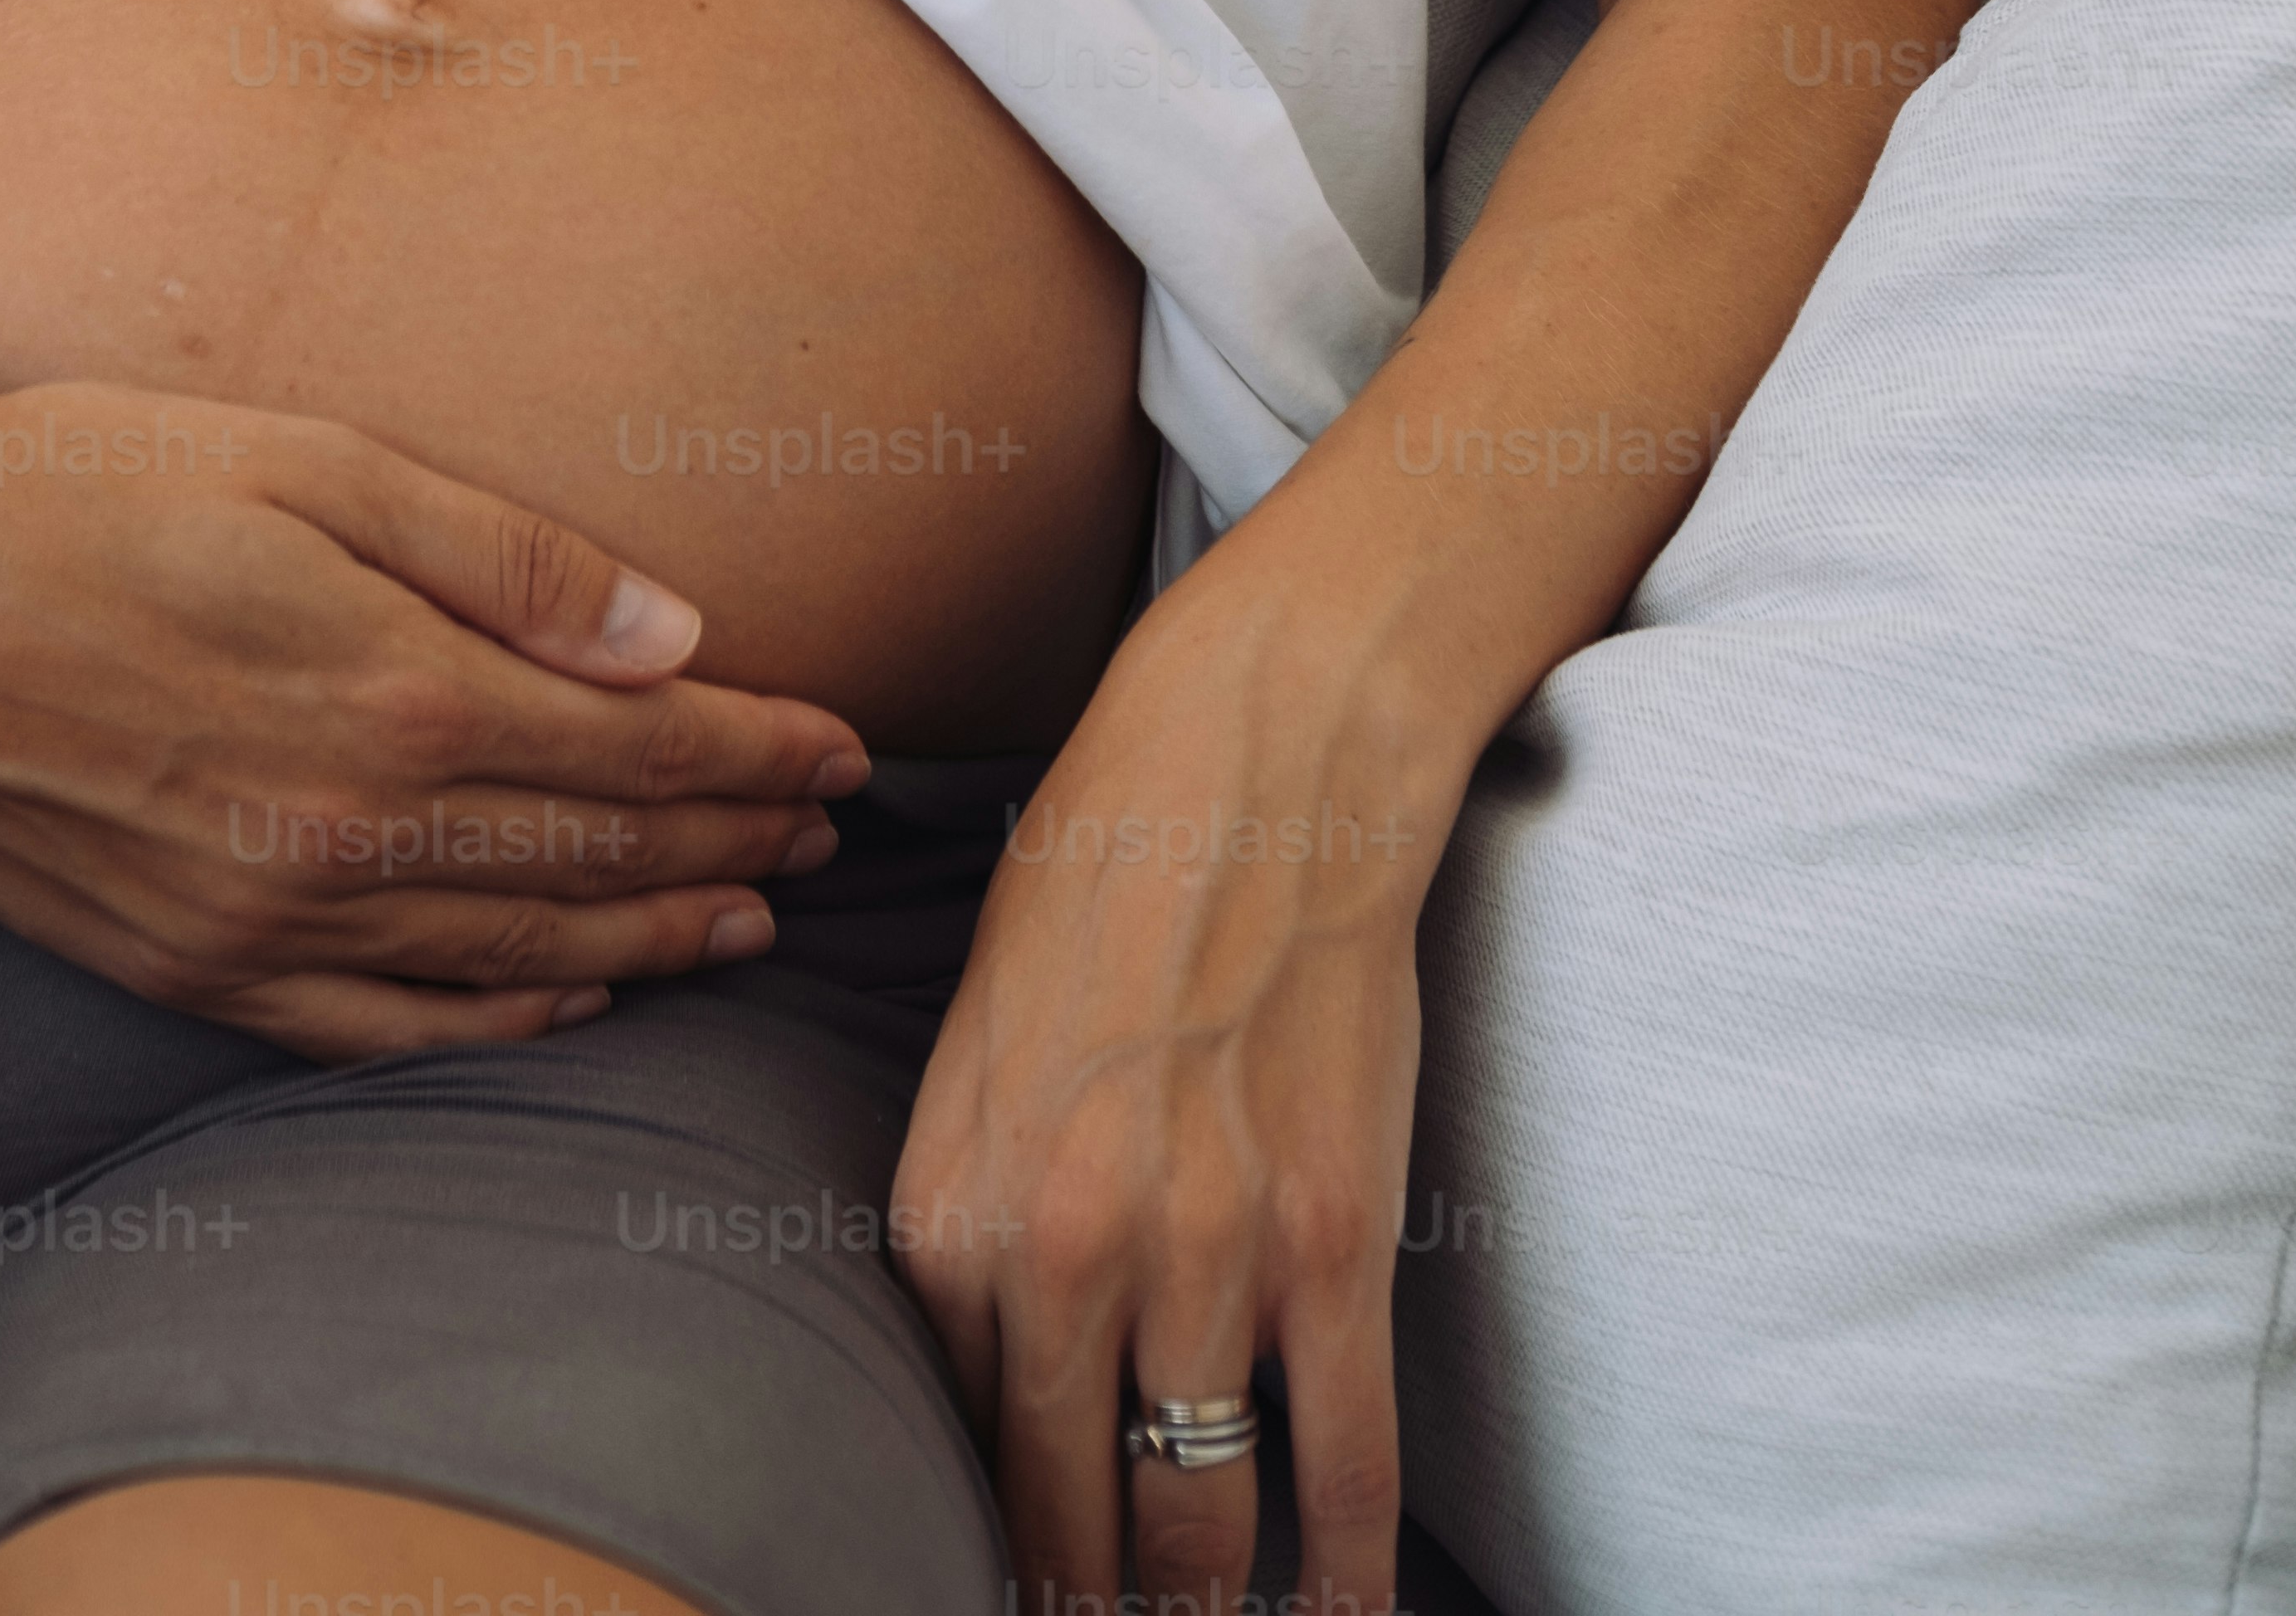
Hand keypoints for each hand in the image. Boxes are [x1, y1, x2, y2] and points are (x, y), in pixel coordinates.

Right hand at [0, 356, 872, 1060]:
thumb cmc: (81, 481)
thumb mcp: (304, 458)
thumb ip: (499, 555)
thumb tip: (677, 633)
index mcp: (386, 696)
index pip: (639, 748)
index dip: (758, 752)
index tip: (846, 744)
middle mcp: (338, 837)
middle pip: (597, 859)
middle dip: (733, 842)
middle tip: (827, 829)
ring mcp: (255, 923)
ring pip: (511, 955)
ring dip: (647, 937)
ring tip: (744, 915)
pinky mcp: (181, 965)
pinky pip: (379, 1026)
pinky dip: (497, 1014)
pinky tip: (564, 991)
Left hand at [892, 603, 1437, 1615]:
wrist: (1252, 763)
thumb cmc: (1101, 885)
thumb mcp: (974, 1051)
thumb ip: (973, 1216)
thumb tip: (994, 1382)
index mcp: (952, 1203)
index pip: (958, 1443)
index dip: (998, 1533)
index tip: (1028, 1583)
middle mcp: (1061, 1251)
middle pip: (1068, 1519)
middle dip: (1087, 1606)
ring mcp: (1204, 1256)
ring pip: (1196, 1523)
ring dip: (1197, 1611)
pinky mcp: (1333, 1246)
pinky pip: (1343, 1467)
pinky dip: (1343, 1575)